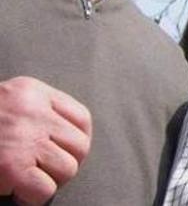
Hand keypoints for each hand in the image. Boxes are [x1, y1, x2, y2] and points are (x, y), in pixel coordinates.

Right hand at [0, 77, 91, 204]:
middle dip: (64, 164)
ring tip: (26, 179)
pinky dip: (33, 197)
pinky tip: (17, 192)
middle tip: (41, 171)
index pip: (81, 118)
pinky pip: (45, 189)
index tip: (63, 152)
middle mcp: (32, 111)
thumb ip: (33, 111)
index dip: (76, 141)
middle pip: (80, 146)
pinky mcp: (12, 165)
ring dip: (48, 181)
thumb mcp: (6, 100)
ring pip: (67, 169)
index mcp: (32, 92)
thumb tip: (66, 140)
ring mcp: (24, 138)